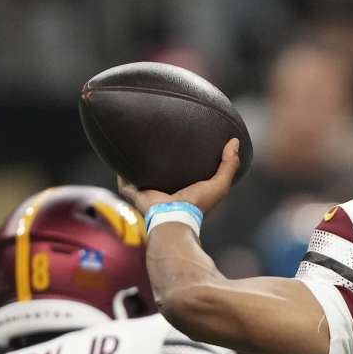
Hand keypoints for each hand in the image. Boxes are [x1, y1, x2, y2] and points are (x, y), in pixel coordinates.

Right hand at [118, 138, 240, 216]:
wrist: (174, 217)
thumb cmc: (197, 204)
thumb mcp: (219, 184)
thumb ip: (229, 165)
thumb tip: (235, 141)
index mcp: (183, 189)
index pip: (183, 171)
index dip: (185, 158)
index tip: (185, 139)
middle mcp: (165, 190)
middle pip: (159, 171)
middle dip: (158, 157)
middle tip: (158, 136)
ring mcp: (148, 192)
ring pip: (140, 174)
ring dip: (137, 162)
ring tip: (135, 141)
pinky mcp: (134, 193)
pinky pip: (124, 180)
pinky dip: (120, 170)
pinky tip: (117, 154)